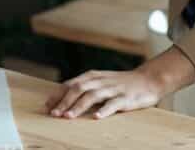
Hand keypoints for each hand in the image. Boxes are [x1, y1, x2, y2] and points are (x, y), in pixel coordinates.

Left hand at [44, 47, 194, 119]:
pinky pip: (113, 104)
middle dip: (64, 101)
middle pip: (78, 89)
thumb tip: (63, 98)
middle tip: (54, 113)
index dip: (58, 94)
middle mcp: (101, 81)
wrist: (148, 79)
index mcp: (92, 76)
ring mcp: (113, 89)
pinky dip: (104, 110)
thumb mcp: (100, 81)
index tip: (47, 105)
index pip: (71, 84)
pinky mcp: (125, 98)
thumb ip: (84, 87)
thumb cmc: (121, 83)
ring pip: (93, 95)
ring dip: (79, 106)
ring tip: (68, 117)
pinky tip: (96, 117)